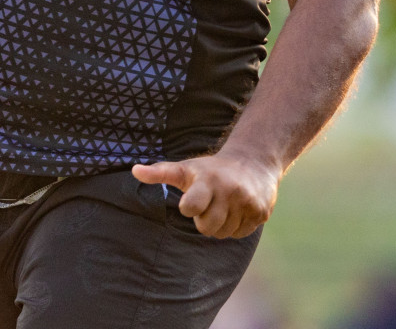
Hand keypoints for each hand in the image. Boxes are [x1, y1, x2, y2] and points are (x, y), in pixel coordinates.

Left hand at [131, 152, 280, 238]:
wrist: (254, 161)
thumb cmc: (211, 169)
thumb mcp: (186, 168)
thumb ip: (160, 172)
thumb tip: (134, 171)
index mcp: (207, 179)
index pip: (190, 207)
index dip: (189, 208)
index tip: (192, 199)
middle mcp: (229, 189)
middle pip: (207, 227)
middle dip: (205, 220)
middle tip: (210, 203)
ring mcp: (247, 201)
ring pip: (224, 233)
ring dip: (222, 224)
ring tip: (225, 204)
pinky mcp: (261, 212)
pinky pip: (241, 234)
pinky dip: (238, 225)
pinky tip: (239, 208)